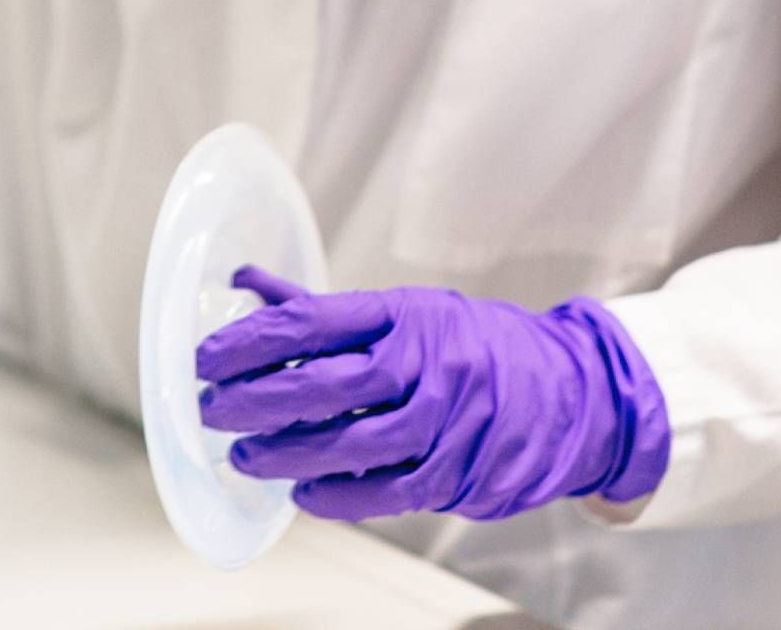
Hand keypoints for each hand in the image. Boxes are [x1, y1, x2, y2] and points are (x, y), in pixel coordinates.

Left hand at [196, 267, 669, 522]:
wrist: (574, 390)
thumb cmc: (473, 345)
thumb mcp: (405, 312)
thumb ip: (325, 312)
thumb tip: (244, 285)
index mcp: (405, 313)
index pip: (313, 322)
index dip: (251, 342)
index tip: (207, 358)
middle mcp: (427, 362)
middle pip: (326, 383)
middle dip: (257, 399)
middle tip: (212, 410)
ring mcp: (448, 419)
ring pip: (352, 442)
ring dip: (288, 454)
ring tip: (246, 457)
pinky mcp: (462, 470)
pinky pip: (389, 490)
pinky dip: (339, 495)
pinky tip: (303, 493)